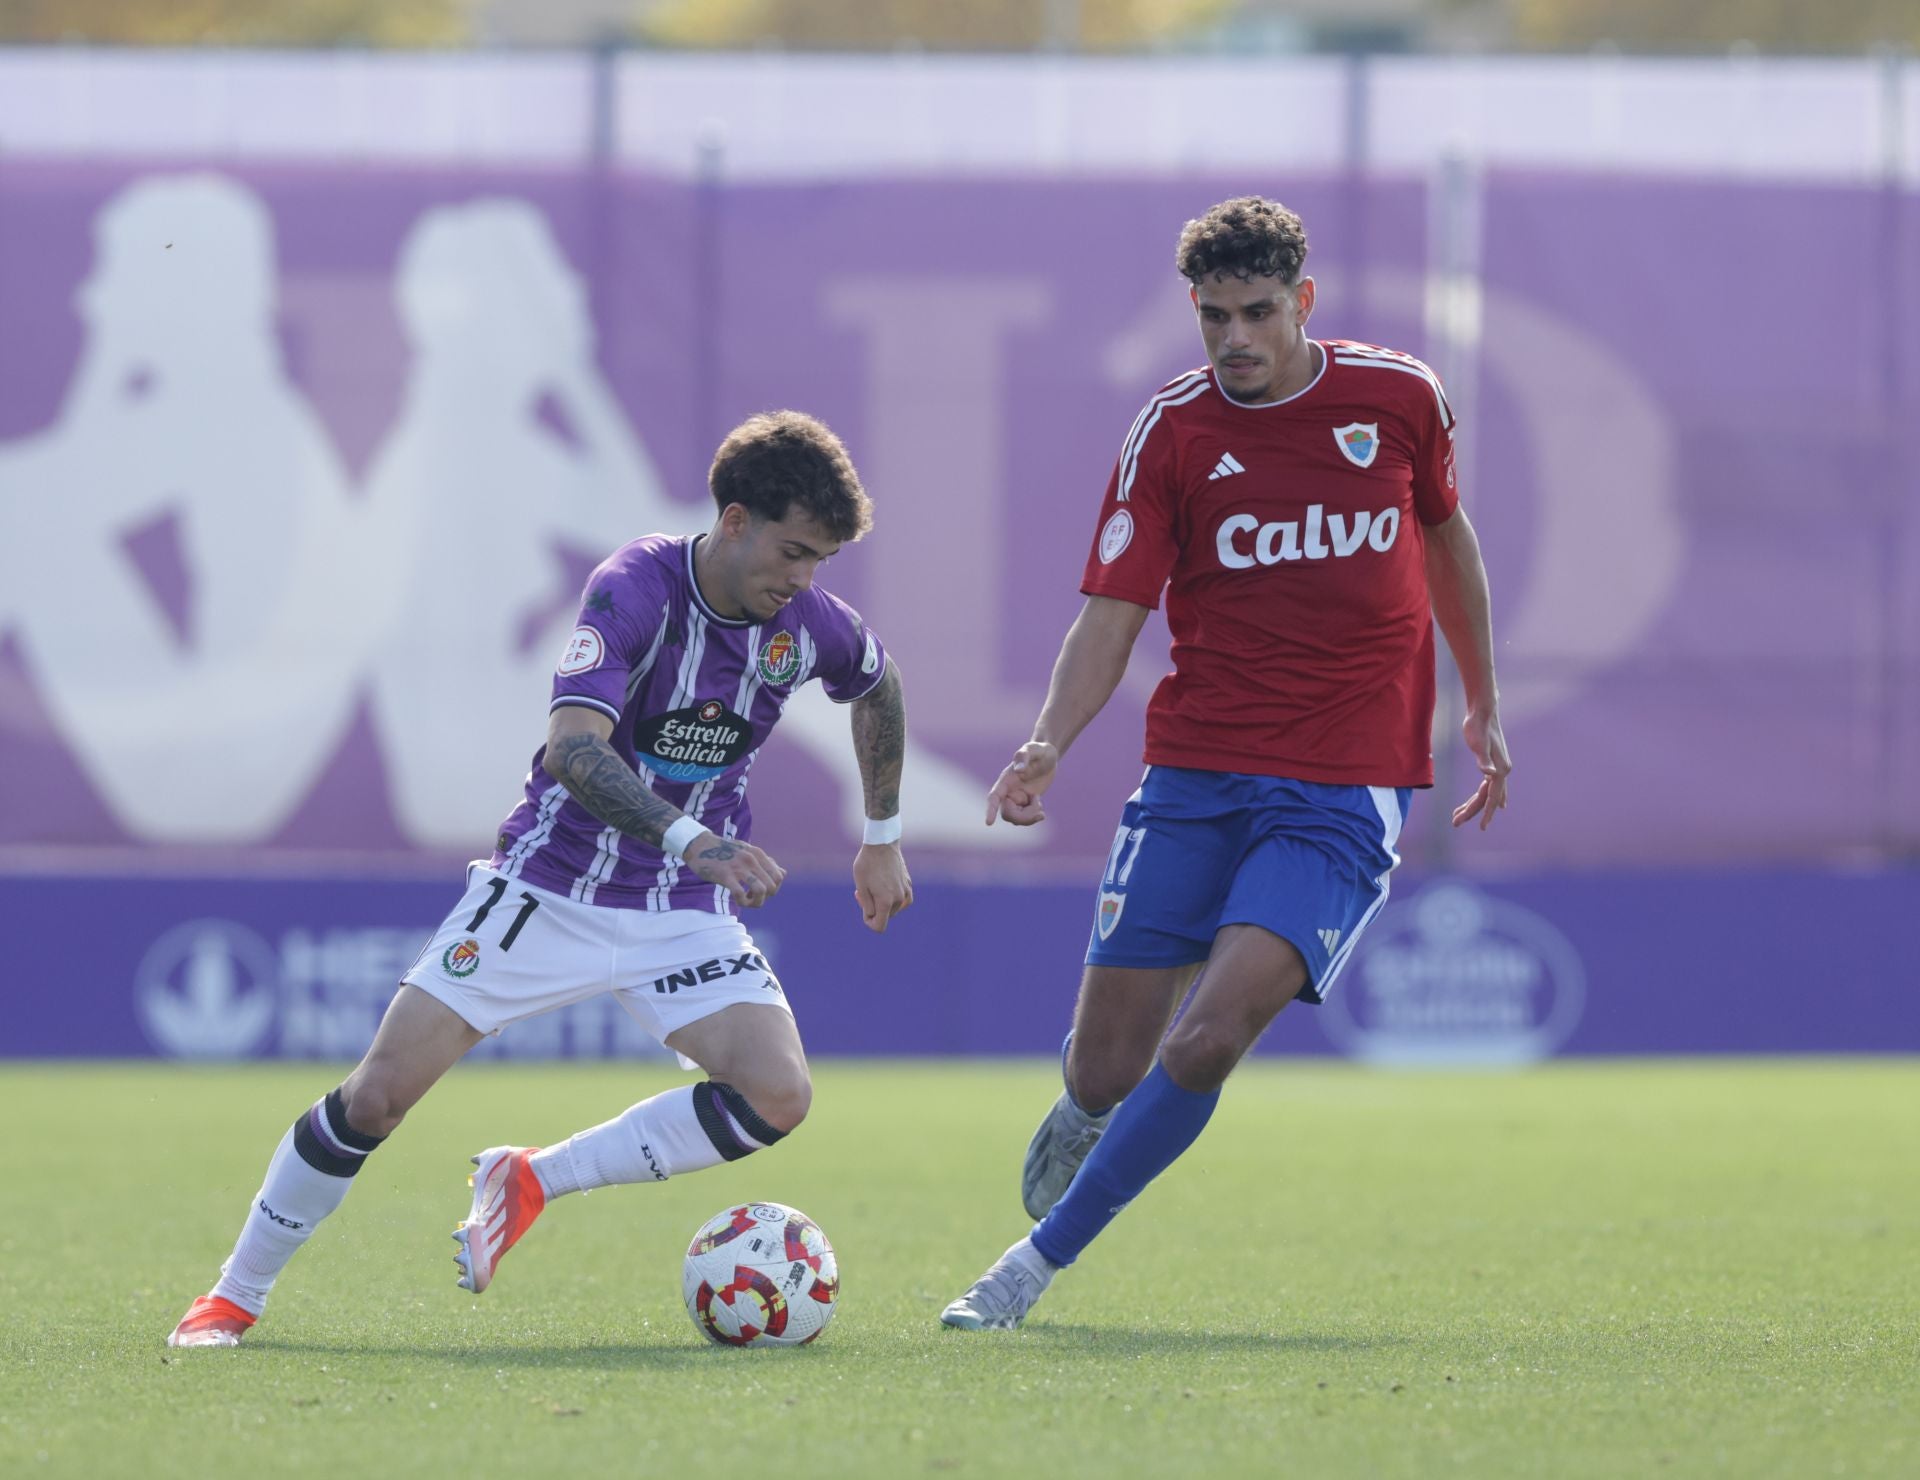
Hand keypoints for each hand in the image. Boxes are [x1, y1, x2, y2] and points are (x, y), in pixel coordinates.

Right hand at [683, 833, 786, 907]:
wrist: (699, 845)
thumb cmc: (724, 851)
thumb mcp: (748, 851)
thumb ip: (766, 863)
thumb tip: (783, 873)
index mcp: (758, 854)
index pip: (779, 877)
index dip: (773, 889)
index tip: (760, 890)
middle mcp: (752, 859)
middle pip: (772, 887)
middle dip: (764, 897)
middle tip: (752, 896)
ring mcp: (739, 867)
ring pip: (761, 891)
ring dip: (756, 902)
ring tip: (746, 900)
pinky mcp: (725, 875)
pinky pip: (740, 893)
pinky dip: (742, 901)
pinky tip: (736, 899)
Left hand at [852, 843, 913, 933]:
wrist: (882, 843)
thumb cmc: (867, 863)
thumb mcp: (861, 886)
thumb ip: (867, 905)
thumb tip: (873, 916)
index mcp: (886, 901)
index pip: (879, 926)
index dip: (869, 922)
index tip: (864, 909)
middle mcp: (899, 899)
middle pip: (886, 916)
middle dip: (874, 909)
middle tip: (862, 892)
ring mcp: (906, 891)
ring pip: (894, 908)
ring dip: (883, 903)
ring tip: (872, 887)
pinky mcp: (908, 883)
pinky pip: (904, 900)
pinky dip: (895, 900)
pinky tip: (887, 891)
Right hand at [985, 741, 1058, 826]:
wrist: (1049, 757)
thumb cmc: (1040, 751)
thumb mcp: (1034, 749)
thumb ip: (1024, 756)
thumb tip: (1019, 769)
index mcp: (1006, 780)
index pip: (994, 797)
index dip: (991, 810)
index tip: (988, 823)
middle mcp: (1008, 791)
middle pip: (1008, 814)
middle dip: (1024, 817)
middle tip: (1040, 810)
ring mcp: (1016, 799)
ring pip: (1016, 819)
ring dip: (1030, 817)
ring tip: (1040, 804)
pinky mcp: (1024, 804)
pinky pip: (1024, 819)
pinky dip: (1033, 817)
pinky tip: (1041, 809)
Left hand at [1450, 706, 1511, 830]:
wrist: (1483, 711)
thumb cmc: (1478, 726)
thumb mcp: (1478, 744)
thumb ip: (1483, 760)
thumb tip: (1490, 774)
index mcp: (1500, 770)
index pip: (1492, 798)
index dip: (1486, 813)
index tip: (1481, 828)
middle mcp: (1502, 771)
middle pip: (1487, 798)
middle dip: (1472, 812)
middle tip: (1455, 823)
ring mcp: (1498, 768)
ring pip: (1485, 793)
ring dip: (1472, 805)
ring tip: (1456, 816)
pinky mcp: (1492, 764)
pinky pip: (1486, 786)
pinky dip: (1479, 795)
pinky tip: (1477, 800)